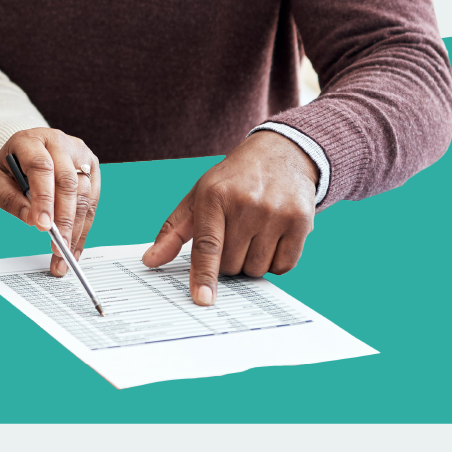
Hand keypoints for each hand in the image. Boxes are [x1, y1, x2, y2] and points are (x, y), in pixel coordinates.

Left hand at [0, 127, 100, 276]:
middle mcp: (59, 142)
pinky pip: (93, 201)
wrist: (25, 152)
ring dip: (76, 229)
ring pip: (84, 194)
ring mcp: (79, 153)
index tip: (43, 226)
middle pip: (68, 182)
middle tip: (58, 247)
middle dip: (64, 219)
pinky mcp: (92, 166)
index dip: (44, 198)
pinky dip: (84, 227)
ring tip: (65, 254)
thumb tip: (34, 221)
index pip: (41, 167)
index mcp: (31, 140)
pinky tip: (75, 245)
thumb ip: (11, 201)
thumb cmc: (10, 168)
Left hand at [142, 129, 318, 304]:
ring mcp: (276, 212)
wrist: (280, 153)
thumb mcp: (199, 196)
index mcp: (215, 195)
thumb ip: (173, 231)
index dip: (204, 275)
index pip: (208, 245)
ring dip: (252, 262)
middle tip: (234, 237)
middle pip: (232, 265)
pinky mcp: (300, 220)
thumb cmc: (233, 181)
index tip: (202, 299)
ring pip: (257, 268)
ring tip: (254, 234)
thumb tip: (150, 261)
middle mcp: (247, 203)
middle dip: (229, 262)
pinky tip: (273, 238)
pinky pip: (284, 266)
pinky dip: (276, 262)